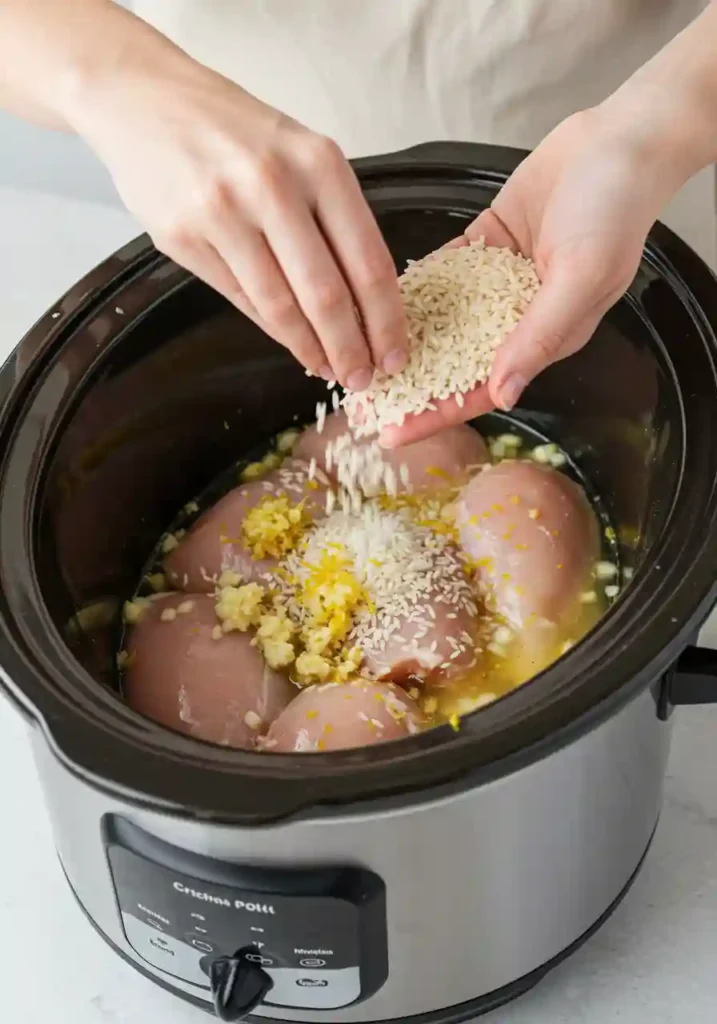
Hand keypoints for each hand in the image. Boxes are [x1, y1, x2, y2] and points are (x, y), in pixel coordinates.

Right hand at [71, 52, 406, 389]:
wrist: (141, 96)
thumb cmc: (231, 128)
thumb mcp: (297, 152)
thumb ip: (331, 217)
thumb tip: (363, 301)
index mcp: (317, 162)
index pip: (368, 260)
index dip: (386, 319)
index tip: (395, 353)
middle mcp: (272, 186)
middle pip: (327, 294)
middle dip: (351, 348)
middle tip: (364, 378)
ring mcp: (223, 213)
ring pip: (281, 307)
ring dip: (311, 349)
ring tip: (330, 369)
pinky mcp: (182, 238)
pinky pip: (241, 299)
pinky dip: (272, 330)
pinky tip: (292, 344)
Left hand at [382, 106, 682, 446]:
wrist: (621, 139)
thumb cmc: (616, 210)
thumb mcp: (581, 277)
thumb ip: (540, 335)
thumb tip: (504, 392)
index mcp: (547, 335)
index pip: (482, 390)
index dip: (436, 413)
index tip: (393, 432)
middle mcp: (520, 314)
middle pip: (455, 363)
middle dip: (410, 385)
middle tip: (361, 403)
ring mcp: (501, 280)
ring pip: (445, 320)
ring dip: (406, 340)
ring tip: (361, 356)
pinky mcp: (488, 242)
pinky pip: (445, 272)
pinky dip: (416, 287)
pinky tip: (377, 301)